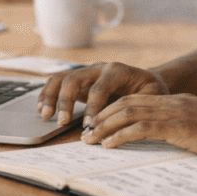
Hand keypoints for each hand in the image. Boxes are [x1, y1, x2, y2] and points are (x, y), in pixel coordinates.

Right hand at [38, 62, 168, 125]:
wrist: (147, 81)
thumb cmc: (151, 91)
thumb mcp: (154, 96)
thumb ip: (141, 105)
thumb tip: (126, 123)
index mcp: (117, 70)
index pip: (99, 87)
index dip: (92, 108)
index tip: (89, 127)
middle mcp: (99, 68)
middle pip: (74, 78)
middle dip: (66, 101)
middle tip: (61, 122)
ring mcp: (87, 72)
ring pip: (62, 78)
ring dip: (51, 96)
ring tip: (46, 115)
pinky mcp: (79, 81)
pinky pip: (58, 83)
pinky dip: (48, 94)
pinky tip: (42, 109)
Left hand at [80, 93, 196, 163]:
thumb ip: (184, 125)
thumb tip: (169, 136)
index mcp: (178, 101)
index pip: (137, 99)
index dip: (114, 108)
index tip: (99, 122)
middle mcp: (173, 102)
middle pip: (127, 102)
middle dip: (103, 116)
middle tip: (86, 132)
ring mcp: (176, 112)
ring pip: (129, 113)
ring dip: (105, 126)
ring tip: (90, 139)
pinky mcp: (179, 127)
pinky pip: (142, 128)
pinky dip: (121, 136)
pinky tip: (110, 144)